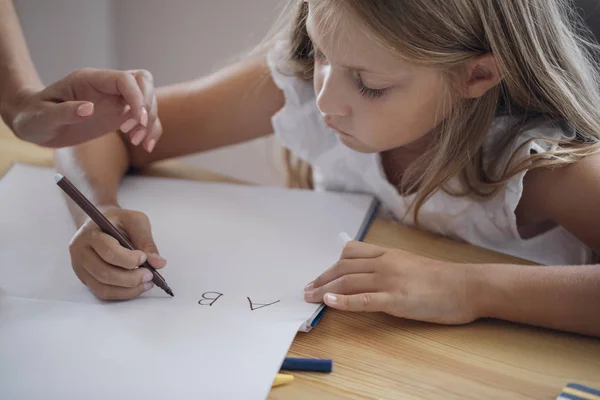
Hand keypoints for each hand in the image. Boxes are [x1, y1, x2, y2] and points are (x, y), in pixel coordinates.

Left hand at [3, 68, 161, 149]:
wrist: (36, 124)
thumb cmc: (35, 118)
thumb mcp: (43, 117)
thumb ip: (65, 112)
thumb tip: (88, 109)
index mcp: (89, 80)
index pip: (124, 79)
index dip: (137, 96)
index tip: (138, 119)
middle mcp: (107, 86)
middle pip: (143, 82)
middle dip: (148, 106)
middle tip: (137, 130)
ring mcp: (115, 100)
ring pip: (148, 100)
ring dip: (150, 121)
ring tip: (137, 142)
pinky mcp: (119, 115)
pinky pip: (144, 118)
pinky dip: (151, 130)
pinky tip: (145, 146)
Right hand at [68, 207, 166, 300]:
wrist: (99, 224)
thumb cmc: (118, 221)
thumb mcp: (135, 221)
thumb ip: (146, 241)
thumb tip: (158, 263)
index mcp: (91, 233)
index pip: (108, 251)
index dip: (128, 259)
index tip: (144, 258)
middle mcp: (80, 252)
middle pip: (104, 273)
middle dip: (131, 278)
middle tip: (150, 275)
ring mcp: (80, 268)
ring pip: (103, 287)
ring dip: (128, 289)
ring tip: (147, 283)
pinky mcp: (85, 278)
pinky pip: (103, 293)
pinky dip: (122, 294)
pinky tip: (136, 288)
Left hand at [304, 240, 479, 324]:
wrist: (467, 286)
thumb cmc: (442, 278)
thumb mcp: (410, 264)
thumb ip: (389, 266)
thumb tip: (368, 276)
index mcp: (388, 253)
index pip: (351, 252)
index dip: (331, 265)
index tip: (321, 276)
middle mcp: (384, 263)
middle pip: (344, 267)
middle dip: (322, 278)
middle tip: (307, 290)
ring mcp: (389, 280)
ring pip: (349, 281)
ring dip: (325, 289)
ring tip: (310, 297)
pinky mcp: (396, 300)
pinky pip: (363, 300)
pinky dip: (343, 301)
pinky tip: (329, 303)